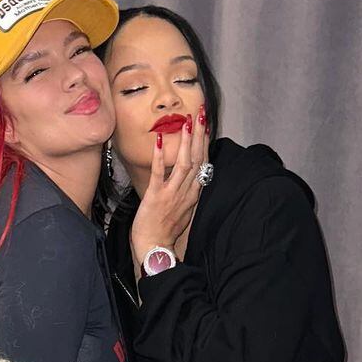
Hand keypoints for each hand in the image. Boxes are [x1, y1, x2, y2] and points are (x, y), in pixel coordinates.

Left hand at [130, 107, 209, 272]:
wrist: (155, 249)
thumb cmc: (165, 231)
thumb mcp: (183, 211)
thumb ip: (187, 192)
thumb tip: (188, 178)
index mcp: (194, 194)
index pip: (203, 164)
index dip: (205, 143)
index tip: (206, 125)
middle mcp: (186, 192)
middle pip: (198, 159)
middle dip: (200, 134)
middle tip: (201, 113)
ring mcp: (172, 194)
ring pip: (184, 163)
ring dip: (187, 141)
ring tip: (187, 120)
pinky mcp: (156, 197)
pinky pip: (160, 173)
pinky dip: (162, 156)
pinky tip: (161, 140)